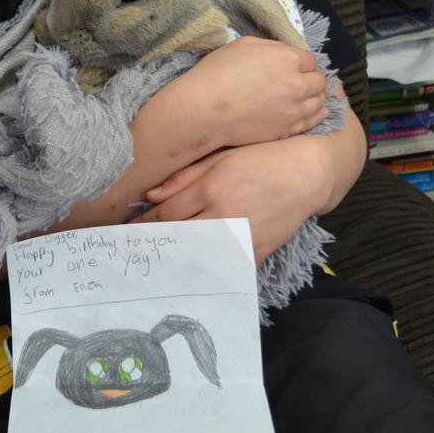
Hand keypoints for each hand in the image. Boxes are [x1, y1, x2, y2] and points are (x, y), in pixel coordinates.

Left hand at [134, 136, 333, 263]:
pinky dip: (206, 270)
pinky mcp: (256, 251)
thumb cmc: (261, 159)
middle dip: (154, 246)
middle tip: (133, 256)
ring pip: (198, 256)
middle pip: (178, 237)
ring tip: (155, 268)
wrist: (306, 174)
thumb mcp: (221, 157)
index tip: (127, 234)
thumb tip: (151, 196)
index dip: (144, 225)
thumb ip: (184, 177)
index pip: (166, 213)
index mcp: (210, 188)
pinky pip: (224, 266)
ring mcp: (241, 236)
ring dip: (175, 262)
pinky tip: (190, 275)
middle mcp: (223, 214)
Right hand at [184, 36, 327, 150]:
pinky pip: (313, 121)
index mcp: (286, 58)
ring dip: (315, 97)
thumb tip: (282, 54)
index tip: (295, 68)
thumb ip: (270, 47)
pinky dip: (315, 115)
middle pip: (319, 81)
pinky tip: (311, 112)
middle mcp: (297, 83)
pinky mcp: (288, 129)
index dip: (302, 63)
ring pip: (320, 102)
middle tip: (300, 82)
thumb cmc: (217, 73)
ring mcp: (295, 109)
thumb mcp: (243, 45)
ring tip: (306, 98)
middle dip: (311, 79)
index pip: (310, 60)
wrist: (205, 109)